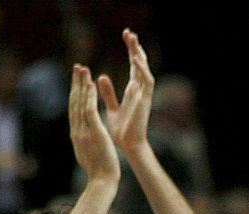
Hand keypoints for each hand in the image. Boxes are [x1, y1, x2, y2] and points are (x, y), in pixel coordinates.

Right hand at [69, 64, 119, 182]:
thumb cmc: (99, 171)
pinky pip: (90, 110)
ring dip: (81, 84)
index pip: (74, 110)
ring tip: (83, 69)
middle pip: (74, 102)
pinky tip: (91, 84)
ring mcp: (83, 131)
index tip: (76, 81)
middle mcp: (77, 130)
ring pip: (80, 103)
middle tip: (77, 67)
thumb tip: (80, 138)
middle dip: (75, 84)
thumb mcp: (87, 153)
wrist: (102, 181)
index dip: (75, 94)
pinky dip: (89, 96)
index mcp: (76, 134)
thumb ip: (83, 142)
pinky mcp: (94, 132)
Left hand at [98, 29, 153, 156]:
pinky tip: (136, 59)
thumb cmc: (121, 131)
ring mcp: (144, 95)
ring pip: (145, 70)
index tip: (126, 36)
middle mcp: (140, 91)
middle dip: (135, 48)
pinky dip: (142, 70)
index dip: (131, 51)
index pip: (133, 66)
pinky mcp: (145, 101)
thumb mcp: (111, 107)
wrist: (129, 146)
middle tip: (129, 32)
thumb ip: (108, 92)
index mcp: (133, 91)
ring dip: (140, 54)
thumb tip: (101, 76)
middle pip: (140, 64)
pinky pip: (147, 82)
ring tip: (133, 40)